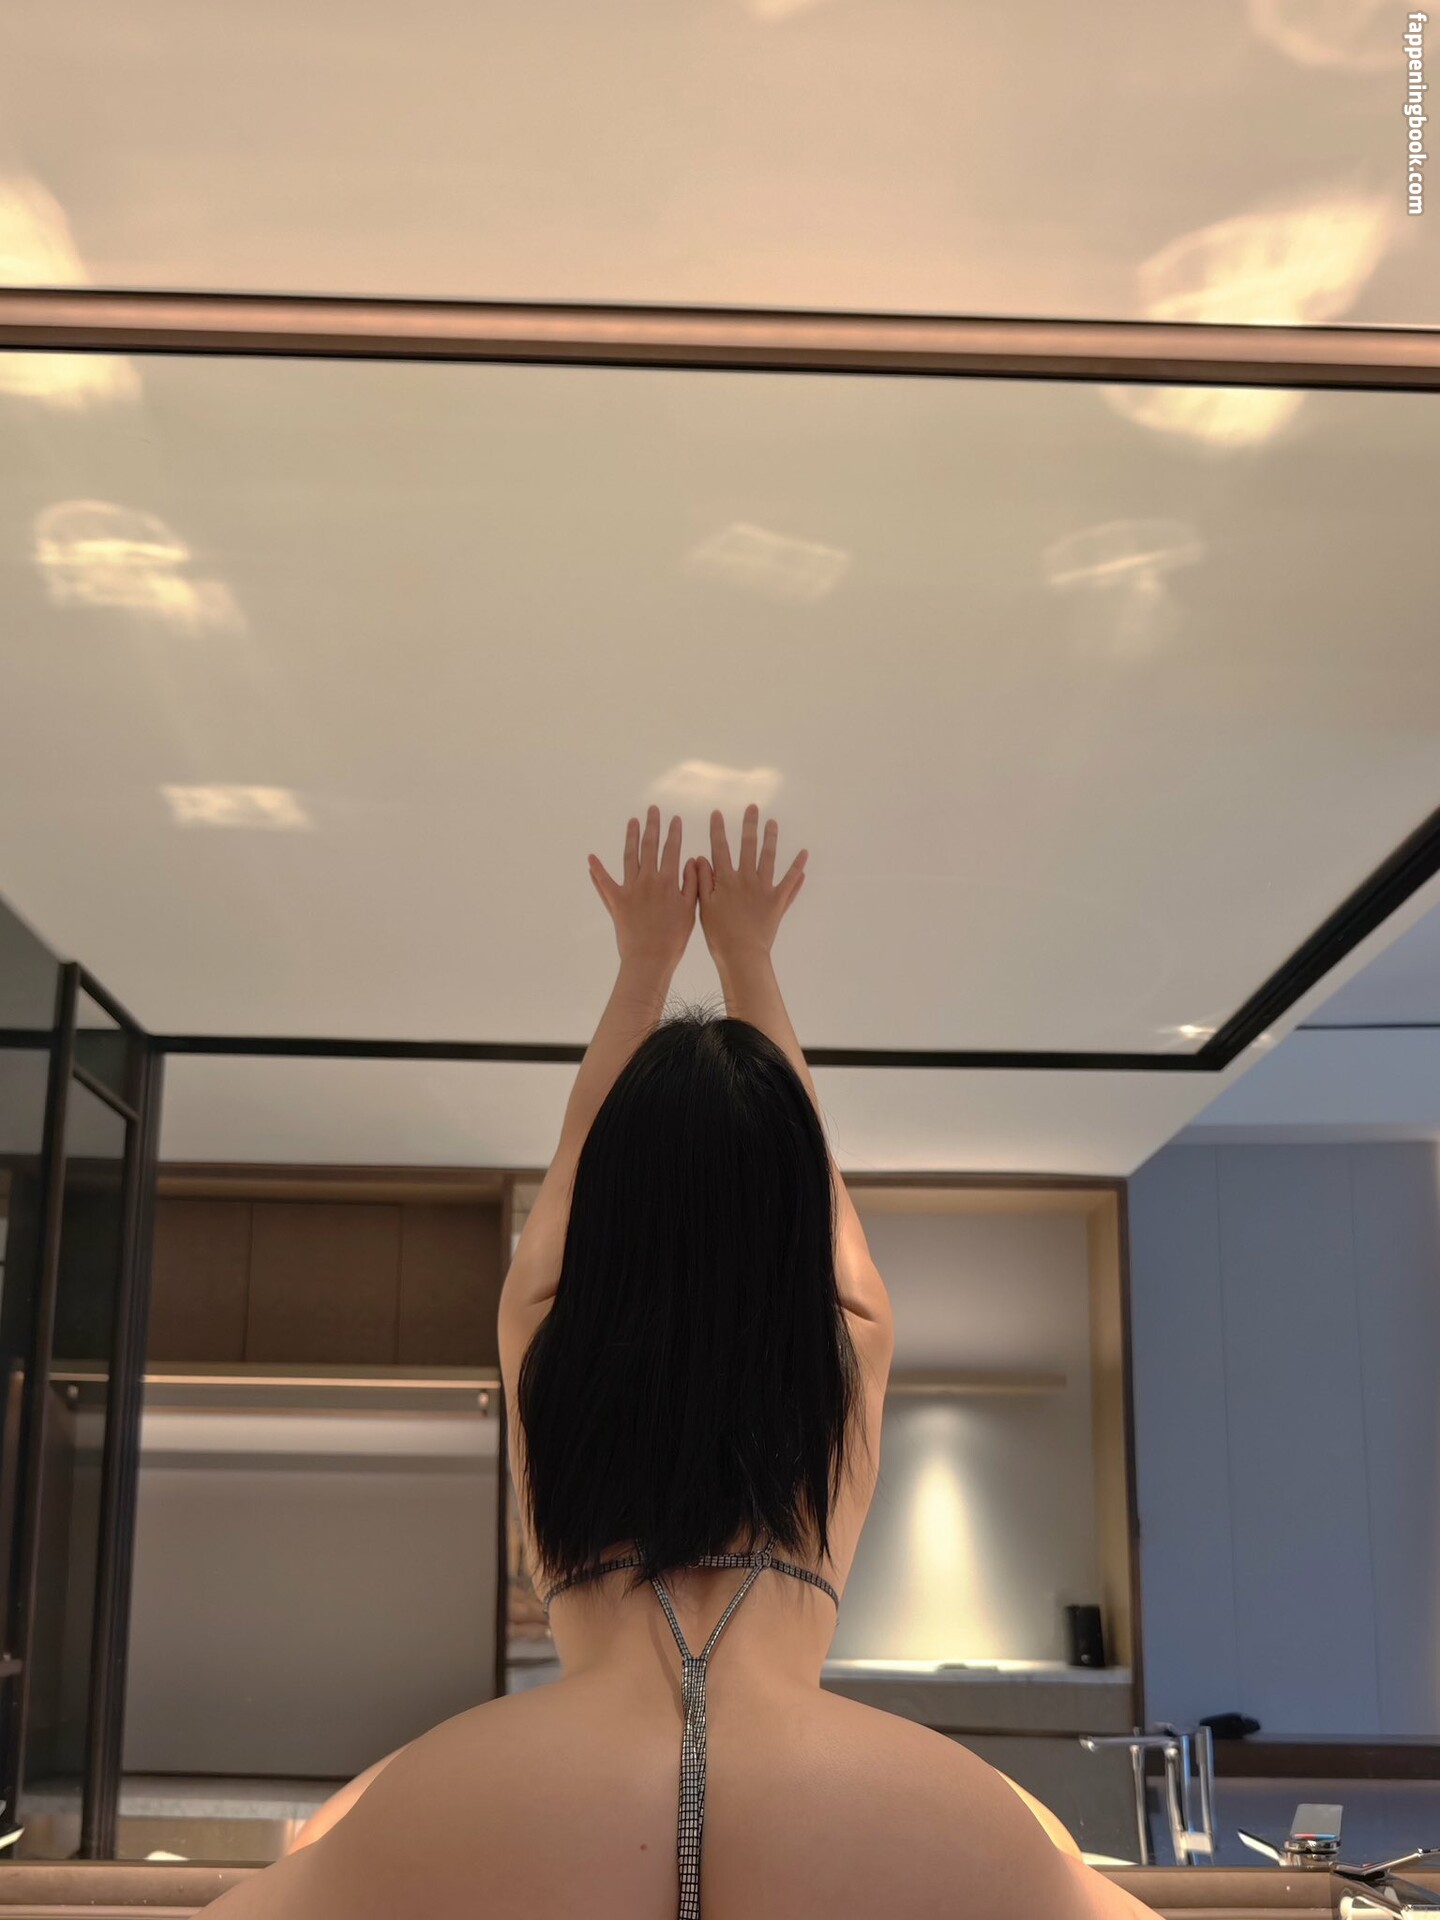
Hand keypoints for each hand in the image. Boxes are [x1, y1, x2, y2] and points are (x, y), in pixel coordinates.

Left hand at [588, 807, 699, 972]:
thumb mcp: (690, 909)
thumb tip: (692, 860)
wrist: (650, 958)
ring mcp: (630, 889)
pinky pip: (603, 882)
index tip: (675, 819)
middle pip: (649, 847)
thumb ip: (691, 883)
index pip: (671, 850)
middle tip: (652, 810)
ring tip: (633, 821)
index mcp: (668, 881)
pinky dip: (596, 870)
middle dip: (652, 826)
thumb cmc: (674, 938)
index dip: (673, 833)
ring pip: (629, 856)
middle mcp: (647, 879)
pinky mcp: (616, 901)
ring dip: (631, 837)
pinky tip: (590, 857)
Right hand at [697, 804, 807, 967]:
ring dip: (771, 838)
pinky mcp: (778, 901)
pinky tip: (804, 855)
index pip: (720, 848)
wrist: (742, 954)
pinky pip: (790, 882)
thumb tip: (699, 858)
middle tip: (753, 808)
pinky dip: (797, 868)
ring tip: (773, 823)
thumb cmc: (719, 934)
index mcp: (725, 880)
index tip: (717, 813)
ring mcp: (764, 888)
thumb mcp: (704, 906)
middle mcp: (746, 879)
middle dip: (749, 825)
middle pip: (748, 846)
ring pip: (769, 857)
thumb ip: (702, 881)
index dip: (717, 830)